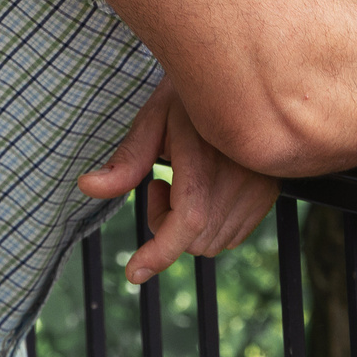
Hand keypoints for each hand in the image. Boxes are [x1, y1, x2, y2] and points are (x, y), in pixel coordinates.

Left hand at [80, 80, 280, 283]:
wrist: (239, 82)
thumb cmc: (188, 98)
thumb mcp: (153, 119)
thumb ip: (126, 161)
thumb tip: (86, 187)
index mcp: (206, 157)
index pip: (188, 220)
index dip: (160, 252)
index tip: (134, 273)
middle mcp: (240, 176)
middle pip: (194, 240)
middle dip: (166, 225)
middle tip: (159, 184)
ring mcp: (259, 188)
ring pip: (213, 244)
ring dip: (189, 228)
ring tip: (185, 182)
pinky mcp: (270, 195)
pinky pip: (233, 236)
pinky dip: (212, 226)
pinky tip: (207, 190)